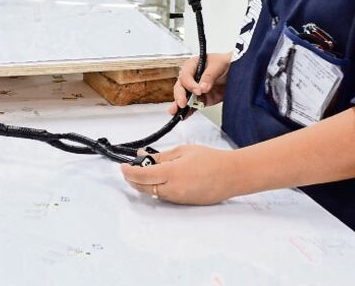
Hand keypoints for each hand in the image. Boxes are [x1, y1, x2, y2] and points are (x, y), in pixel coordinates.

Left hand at [120, 144, 237, 204]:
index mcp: (171, 174)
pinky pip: (164, 197)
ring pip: (152, 193)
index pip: (142, 175)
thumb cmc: (210, 159)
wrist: (231, 175)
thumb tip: (144, 156)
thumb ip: (162, 156)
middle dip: (132, 179)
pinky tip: (158, 179)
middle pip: (143, 188)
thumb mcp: (183, 151)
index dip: (129, 171)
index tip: (122, 166)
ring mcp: (178, 199)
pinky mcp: (183, 203)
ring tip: (143, 171)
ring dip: (143, 184)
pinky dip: (156, 188)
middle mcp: (172, 189)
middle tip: (129, 170)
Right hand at [168, 52, 232, 115]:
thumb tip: (202, 87)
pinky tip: (184, 115)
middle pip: (181, 86)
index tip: (197, 90)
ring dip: (179, 105)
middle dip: (180, 95)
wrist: (239, 73)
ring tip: (176, 112)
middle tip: (183, 103)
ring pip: (184, 97)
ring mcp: (196, 89)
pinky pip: (193, 106)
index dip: (189, 84)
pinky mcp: (202, 99)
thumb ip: (210, 75)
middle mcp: (192, 77)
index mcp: (193, 65)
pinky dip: (188, 111)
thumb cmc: (227, 63)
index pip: (186, 75)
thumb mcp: (219, 65)